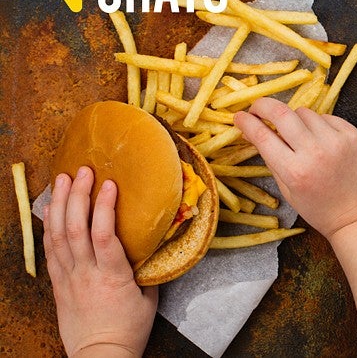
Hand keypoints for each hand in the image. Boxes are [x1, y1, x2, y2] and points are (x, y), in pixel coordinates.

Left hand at [43, 167, 157, 356]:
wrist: (101, 355)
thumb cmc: (130, 328)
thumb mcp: (149, 297)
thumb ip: (145, 268)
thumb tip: (152, 241)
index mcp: (112, 277)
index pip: (104, 236)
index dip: (104, 207)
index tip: (109, 184)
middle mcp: (85, 274)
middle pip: (75, 229)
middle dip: (77, 196)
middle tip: (82, 171)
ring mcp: (68, 277)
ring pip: (57, 235)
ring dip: (59, 204)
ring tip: (62, 179)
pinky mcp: (58, 282)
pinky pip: (50, 249)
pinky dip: (49, 225)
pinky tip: (52, 208)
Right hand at [234, 98, 356, 238]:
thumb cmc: (320, 209)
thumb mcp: (288, 191)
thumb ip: (271, 160)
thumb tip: (252, 132)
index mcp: (294, 171)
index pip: (262, 136)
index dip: (247, 122)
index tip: (240, 116)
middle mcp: (315, 152)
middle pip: (281, 113)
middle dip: (263, 105)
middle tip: (258, 108)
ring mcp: (336, 141)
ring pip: (304, 112)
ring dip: (294, 119)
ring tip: (298, 134)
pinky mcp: (353, 135)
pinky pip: (327, 117)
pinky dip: (318, 124)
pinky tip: (320, 139)